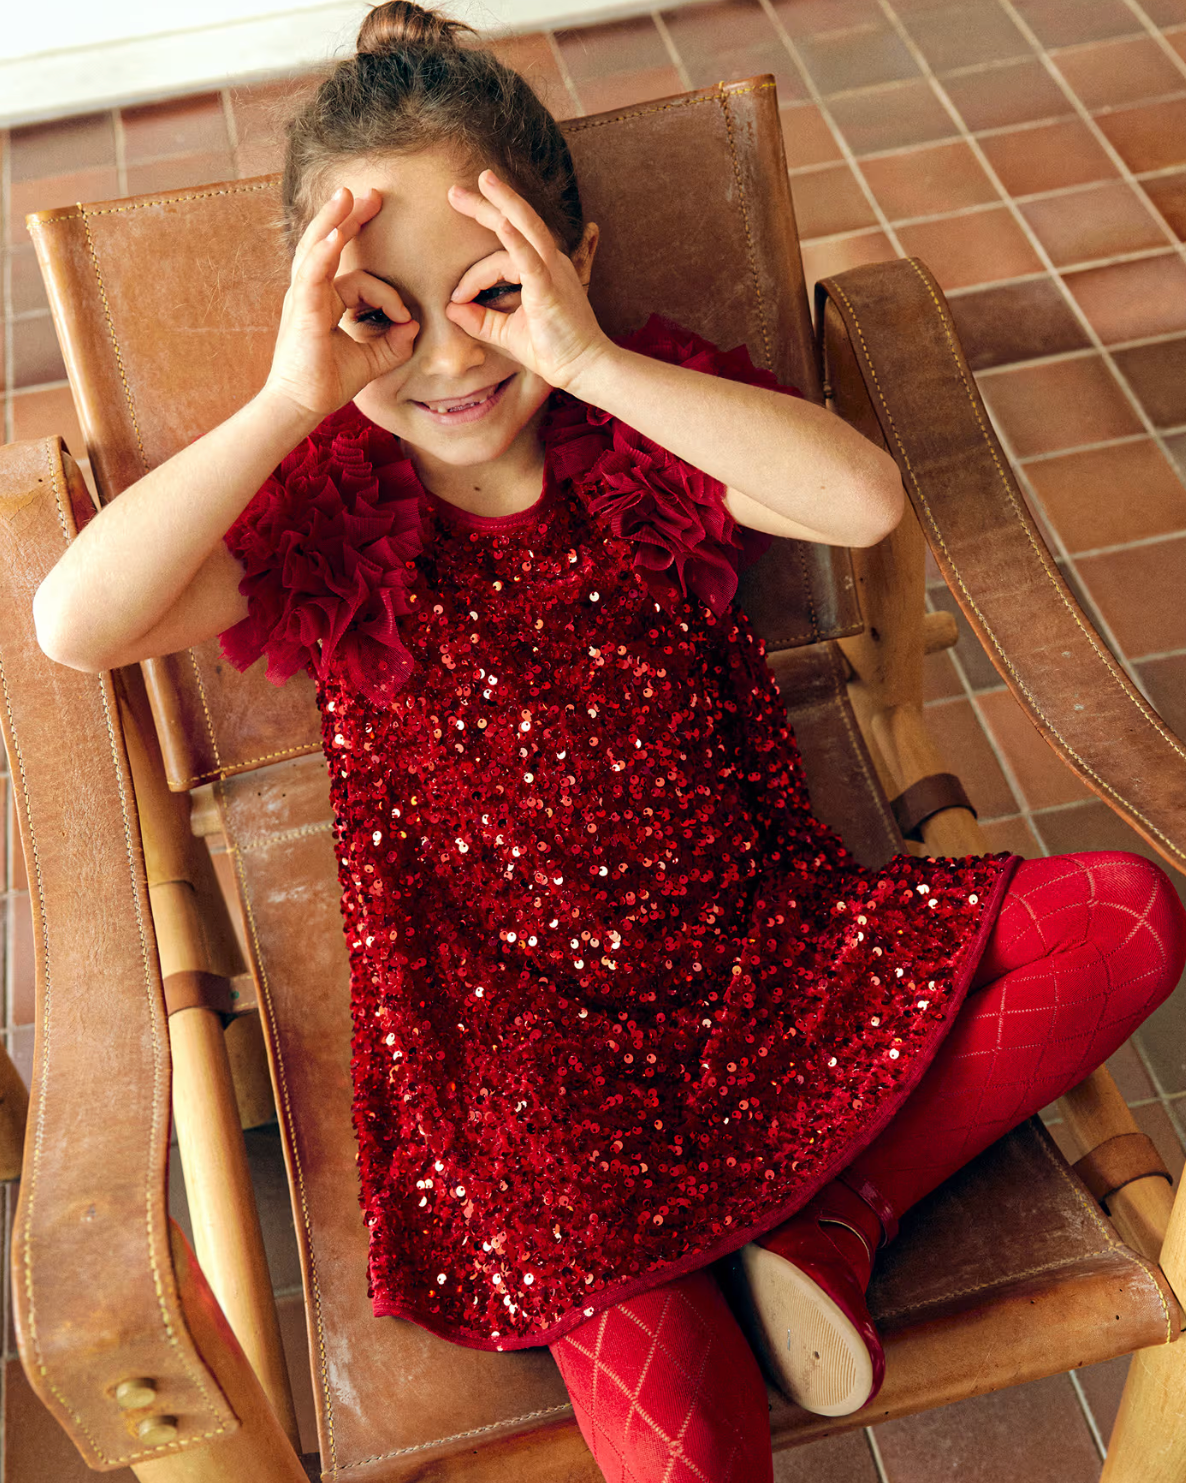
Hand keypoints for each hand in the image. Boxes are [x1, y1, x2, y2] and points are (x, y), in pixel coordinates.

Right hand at [265, 187, 418, 420]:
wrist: (301, 404)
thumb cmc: (327, 381)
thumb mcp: (371, 360)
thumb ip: (394, 342)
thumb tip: (414, 325)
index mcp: (325, 300)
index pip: (359, 279)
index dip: (387, 295)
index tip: (404, 317)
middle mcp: (311, 292)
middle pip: (329, 244)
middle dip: (350, 218)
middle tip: (371, 195)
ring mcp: (302, 297)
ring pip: (316, 249)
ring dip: (332, 220)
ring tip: (346, 196)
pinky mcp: (300, 309)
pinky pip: (311, 274)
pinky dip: (322, 254)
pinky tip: (333, 237)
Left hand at [445, 171, 608, 392]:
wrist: (584, 369)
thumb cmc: (553, 350)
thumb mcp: (507, 332)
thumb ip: (480, 320)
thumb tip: (450, 309)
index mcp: (542, 268)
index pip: (499, 257)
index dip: (472, 276)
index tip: (456, 298)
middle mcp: (550, 262)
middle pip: (517, 222)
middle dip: (486, 204)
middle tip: (454, 192)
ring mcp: (552, 272)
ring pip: (527, 228)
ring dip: (503, 204)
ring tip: (482, 182)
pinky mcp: (550, 289)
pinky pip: (531, 260)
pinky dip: (516, 241)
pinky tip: (502, 225)